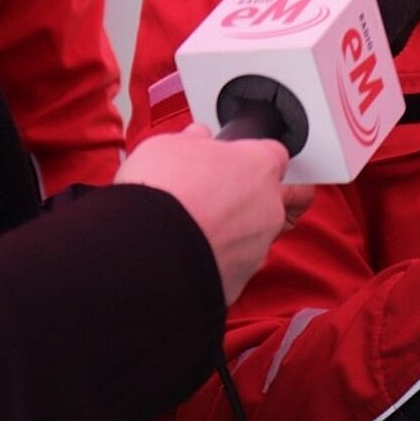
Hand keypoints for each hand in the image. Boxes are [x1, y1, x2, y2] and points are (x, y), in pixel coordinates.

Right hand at [116, 123, 313, 303]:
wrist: (146, 250)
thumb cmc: (162, 192)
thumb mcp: (168, 147)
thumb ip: (191, 142)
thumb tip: (195, 139)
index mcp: (259, 166)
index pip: (274, 156)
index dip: (252, 159)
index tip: (236, 164)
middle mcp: (269, 207)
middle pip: (272, 199)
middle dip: (247, 201)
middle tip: (215, 200)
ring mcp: (257, 247)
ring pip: (253, 238)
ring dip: (230, 235)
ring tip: (192, 232)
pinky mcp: (239, 281)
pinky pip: (232, 268)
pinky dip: (214, 264)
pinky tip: (186, 257)